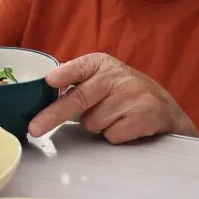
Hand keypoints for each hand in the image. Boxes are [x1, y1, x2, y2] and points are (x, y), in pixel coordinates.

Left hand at [28, 53, 198, 143]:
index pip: (80, 67)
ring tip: (111, 117)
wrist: (163, 106)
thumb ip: (75, 83)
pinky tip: (124, 125)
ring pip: (93, 122)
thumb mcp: (100, 78)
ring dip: (96, 126)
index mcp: (100, 63)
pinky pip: (111, 135)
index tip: (49, 81)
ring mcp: (132, 95)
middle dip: (53, 115)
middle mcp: (116, 75)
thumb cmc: (121, 92)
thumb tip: (42, 96)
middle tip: (34, 128)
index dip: (64, 74)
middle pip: (80, 98)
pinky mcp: (145, 115)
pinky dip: (112, 136)